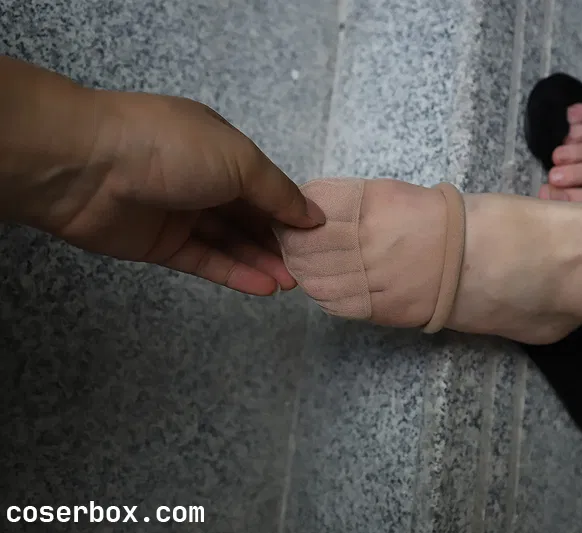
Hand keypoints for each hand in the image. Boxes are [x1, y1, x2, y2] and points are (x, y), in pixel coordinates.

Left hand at [30, 89, 326, 295]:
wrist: (86, 166)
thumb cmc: (172, 149)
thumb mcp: (238, 159)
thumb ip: (277, 192)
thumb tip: (313, 215)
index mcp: (221, 149)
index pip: (265, 184)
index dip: (291, 209)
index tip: (319, 235)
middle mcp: (203, 179)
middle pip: (249, 216)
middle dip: (280, 240)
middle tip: (309, 266)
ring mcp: (180, 213)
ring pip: (229, 242)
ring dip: (261, 261)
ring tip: (293, 282)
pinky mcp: (160, 245)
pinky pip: (205, 261)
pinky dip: (235, 274)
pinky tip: (264, 287)